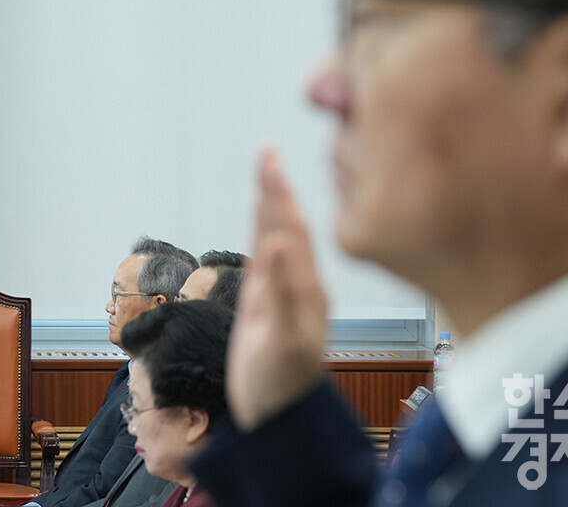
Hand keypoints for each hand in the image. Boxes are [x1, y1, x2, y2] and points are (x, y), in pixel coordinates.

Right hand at [227, 148, 328, 431]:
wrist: (281, 417)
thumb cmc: (283, 384)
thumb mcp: (281, 341)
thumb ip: (280, 291)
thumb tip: (276, 243)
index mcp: (307, 286)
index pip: (291, 227)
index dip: (279, 192)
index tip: (269, 156)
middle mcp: (299, 282)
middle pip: (286, 224)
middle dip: (276, 187)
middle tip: (266, 151)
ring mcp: (285, 291)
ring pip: (278, 237)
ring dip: (271, 203)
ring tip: (265, 171)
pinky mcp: (269, 302)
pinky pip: (266, 257)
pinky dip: (262, 231)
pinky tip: (260, 216)